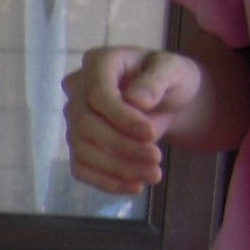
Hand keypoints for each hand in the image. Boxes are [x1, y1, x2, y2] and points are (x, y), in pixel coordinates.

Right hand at [63, 46, 204, 193]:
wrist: (168, 100)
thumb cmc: (170, 78)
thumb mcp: (175, 69)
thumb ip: (158, 79)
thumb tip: (136, 101)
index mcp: (98, 63)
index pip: (97, 94)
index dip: (120, 118)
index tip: (151, 134)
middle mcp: (77, 90)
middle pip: (85, 124)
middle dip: (121, 146)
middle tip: (156, 159)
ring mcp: (74, 119)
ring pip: (82, 150)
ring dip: (117, 168)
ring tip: (154, 175)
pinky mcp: (79, 145)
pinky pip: (81, 168)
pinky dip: (106, 182)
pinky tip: (134, 186)